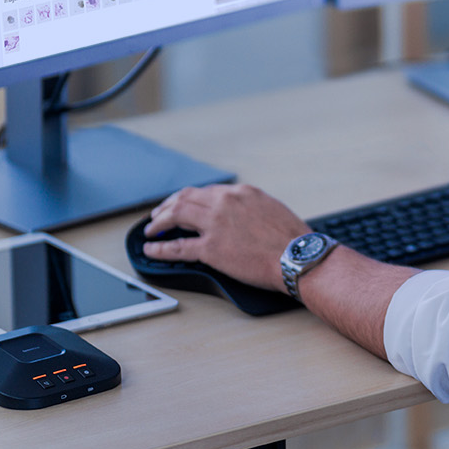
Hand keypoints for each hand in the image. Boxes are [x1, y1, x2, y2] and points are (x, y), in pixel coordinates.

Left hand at [142, 184, 310, 292]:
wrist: (298, 257)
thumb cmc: (293, 239)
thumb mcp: (272, 210)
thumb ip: (250, 208)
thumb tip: (239, 216)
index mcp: (241, 192)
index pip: (206, 192)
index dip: (189, 199)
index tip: (183, 205)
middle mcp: (225, 202)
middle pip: (185, 198)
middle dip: (168, 206)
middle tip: (158, 215)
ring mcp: (215, 224)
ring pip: (176, 214)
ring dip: (159, 221)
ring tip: (151, 229)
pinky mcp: (211, 248)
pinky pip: (177, 246)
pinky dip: (159, 247)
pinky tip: (150, 249)